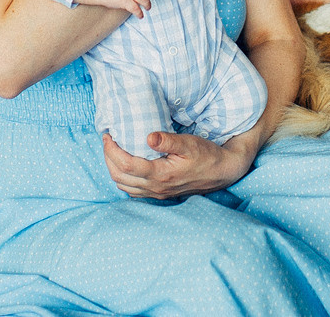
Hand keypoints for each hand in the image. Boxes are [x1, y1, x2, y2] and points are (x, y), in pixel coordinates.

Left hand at [102, 131, 254, 198]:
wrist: (222, 172)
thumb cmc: (207, 155)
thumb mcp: (189, 143)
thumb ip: (168, 140)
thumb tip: (148, 136)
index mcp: (161, 174)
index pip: (126, 165)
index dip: (111, 150)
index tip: (108, 135)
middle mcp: (155, 187)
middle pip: (119, 177)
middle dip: (108, 158)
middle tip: (107, 140)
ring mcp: (157, 193)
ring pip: (123, 186)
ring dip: (113, 168)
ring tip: (112, 151)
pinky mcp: (160, 194)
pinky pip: (133, 190)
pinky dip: (123, 178)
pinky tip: (126, 165)